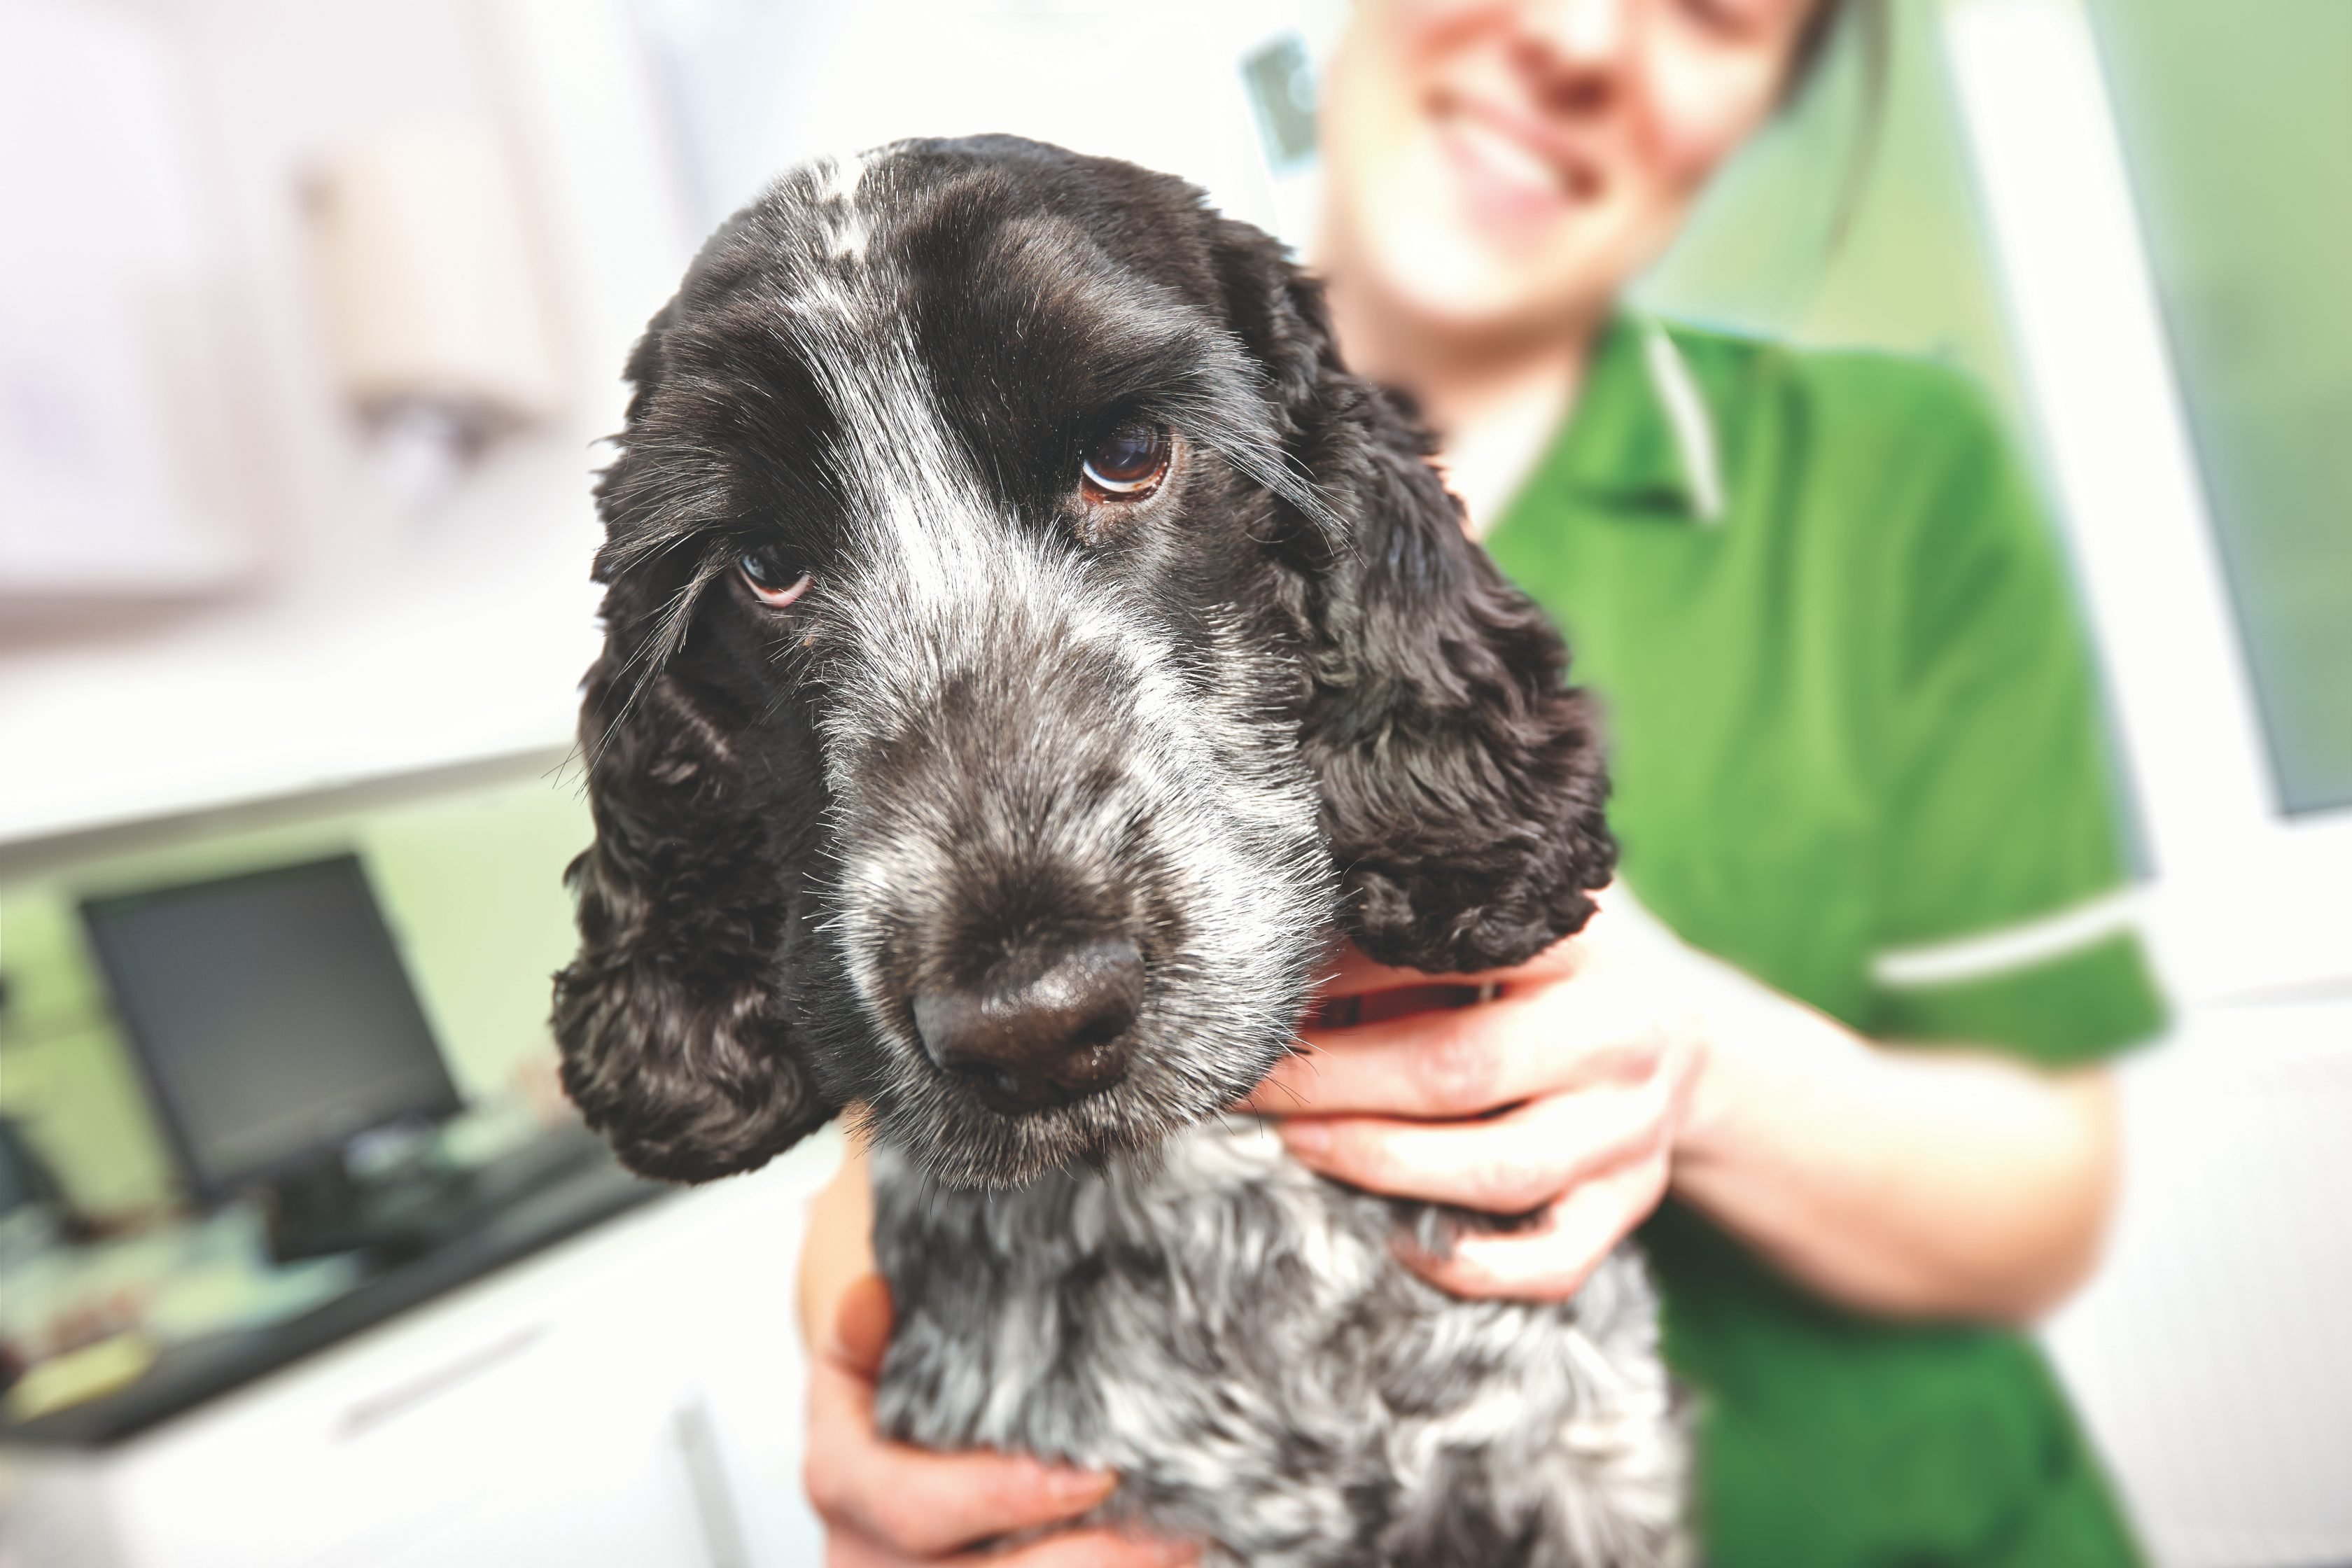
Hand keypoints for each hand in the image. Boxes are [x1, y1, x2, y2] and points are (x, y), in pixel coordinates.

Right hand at [803, 1264, 1197, 1566]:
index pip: (913, 1508)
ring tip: (1178, 1547)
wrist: (876, 1430)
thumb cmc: (888, 1375)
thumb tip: (871, 1298)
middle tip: (1167, 1533)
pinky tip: (1155, 1561)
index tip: (1093, 1478)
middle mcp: (862, 1554)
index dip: (1000, 1499)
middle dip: (1077, 1564)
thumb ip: (870, 1326)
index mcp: (840, 1478)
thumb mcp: (868, 1340)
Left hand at [1242, 883, 1716, 1301]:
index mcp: (1582, 943)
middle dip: (1335, 1081)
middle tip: (1247, 1081)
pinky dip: (1471, 1265)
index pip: (1449, 957)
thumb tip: (1280, 961)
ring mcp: (1633, 1128)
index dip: (1342, 978)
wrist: (1675, 1032)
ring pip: (1498, 1170)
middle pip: (1458, 1069)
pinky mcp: (1633, 1202)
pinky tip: (1400, 1246)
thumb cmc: (1549, 971)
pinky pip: (1552, 1260)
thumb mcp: (1503, 927)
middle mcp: (1619, 1035)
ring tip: (1296, 1143)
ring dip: (1379, 1163)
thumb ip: (1417, 935)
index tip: (1256, 988)